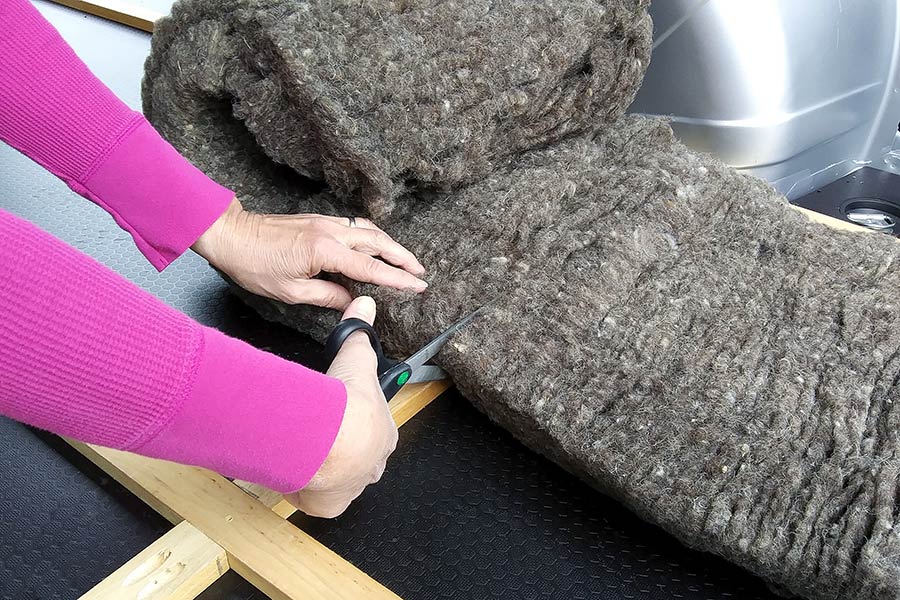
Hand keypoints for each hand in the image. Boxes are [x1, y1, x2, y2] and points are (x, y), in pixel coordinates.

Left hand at [192, 197, 426, 309]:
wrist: (230, 234)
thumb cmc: (254, 263)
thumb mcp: (290, 291)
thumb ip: (327, 296)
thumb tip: (351, 301)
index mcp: (325, 251)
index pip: (371, 268)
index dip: (397, 279)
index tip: (417, 285)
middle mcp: (330, 232)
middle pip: (378, 242)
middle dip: (403, 257)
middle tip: (420, 272)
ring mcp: (325, 222)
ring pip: (368, 230)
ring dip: (390, 244)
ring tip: (404, 260)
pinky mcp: (318, 220)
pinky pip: (353, 226)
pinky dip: (371, 236)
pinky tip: (375, 245)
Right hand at [284, 296, 397, 517]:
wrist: (330, 441)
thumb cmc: (346, 405)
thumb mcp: (355, 362)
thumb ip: (359, 336)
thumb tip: (365, 307)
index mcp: (383, 435)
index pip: (374, 431)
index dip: (357, 424)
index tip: (339, 418)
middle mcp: (371, 466)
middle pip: (359, 459)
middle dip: (342, 450)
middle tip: (318, 436)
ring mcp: (352, 487)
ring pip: (340, 480)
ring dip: (325, 470)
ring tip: (304, 453)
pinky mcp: (329, 505)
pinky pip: (319, 500)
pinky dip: (307, 491)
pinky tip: (295, 476)